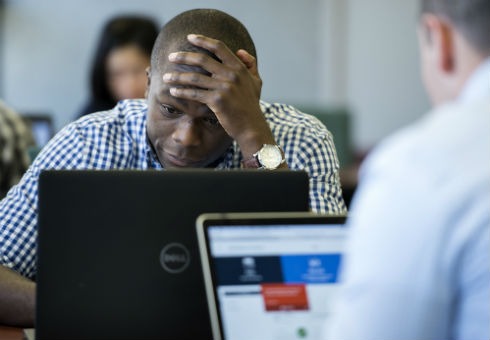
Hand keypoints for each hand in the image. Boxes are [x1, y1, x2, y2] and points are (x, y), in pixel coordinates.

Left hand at [163, 34, 275, 157]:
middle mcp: (231, 75)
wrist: (251, 127)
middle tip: (171, 56)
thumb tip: (240, 51)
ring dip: (177, 77)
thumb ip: (250, 64)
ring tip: (165, 77)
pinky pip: (194, 94)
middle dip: (183, 57)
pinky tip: (173, 92)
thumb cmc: (251, 105)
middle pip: (202, 59)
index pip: (219, 47)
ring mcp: (224, 88)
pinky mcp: (217, 101)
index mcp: (239, 68)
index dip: (203, 40)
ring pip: (194, 78)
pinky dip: (182, 92)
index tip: (189, 37)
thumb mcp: (256, 81)